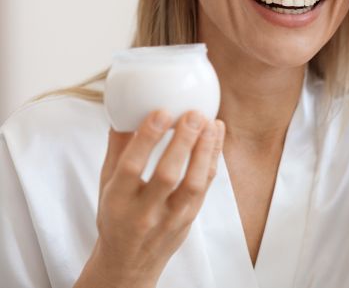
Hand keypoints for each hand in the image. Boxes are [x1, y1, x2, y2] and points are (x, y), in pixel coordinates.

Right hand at [75, 111, 224, 287]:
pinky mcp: (189, 220)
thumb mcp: (106, 186)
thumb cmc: (116, 217)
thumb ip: (116, 149)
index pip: (131, 167)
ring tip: (210, 122)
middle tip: (194, 114)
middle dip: (183, 142)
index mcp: (117, 201)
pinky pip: (205, 187)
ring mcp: (170, 218)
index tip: (161, 112)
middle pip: (167, 175)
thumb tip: (123, 112)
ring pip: (193, 184)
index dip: (147, 139)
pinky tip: (216, 135)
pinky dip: (212, 159)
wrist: (128, 263)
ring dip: (205, 151)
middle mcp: (144, 212)